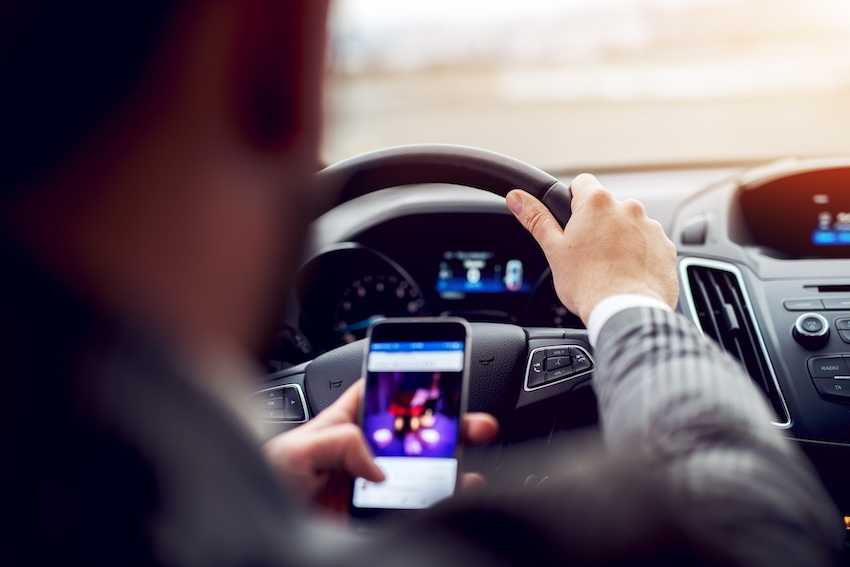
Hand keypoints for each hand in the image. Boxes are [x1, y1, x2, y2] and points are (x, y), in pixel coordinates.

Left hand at [262, 380, 498, 514]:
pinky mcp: (374, 518)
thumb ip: (335, 443)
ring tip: (470, 459)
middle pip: (408, 433)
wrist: (262, 537)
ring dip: (448, 464)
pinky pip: (413, 506)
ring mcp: (369, 488)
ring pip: (417, 471)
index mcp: (338, 428)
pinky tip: (453, 493)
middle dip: (442, 424)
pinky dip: (438, 500)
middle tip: (471, 422)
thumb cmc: (263, 486)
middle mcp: (359, 456)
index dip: (402, 382)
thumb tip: (377, 463)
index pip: (375, 396)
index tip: (434, 374)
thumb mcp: (293, 452)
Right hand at [506, 174, 677, 323]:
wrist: (626, 312)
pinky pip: (650, 245)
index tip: (571, 219)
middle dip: (598, 225)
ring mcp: (651, 227)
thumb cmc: (588, 284)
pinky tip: (628, 276)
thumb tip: (517, 197)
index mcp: (597, 203)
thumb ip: (536, 219)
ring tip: (609, 268)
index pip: (582, 183)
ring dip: (621, 240)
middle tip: (586, 253)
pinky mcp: (667, 247)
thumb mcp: (553, 250)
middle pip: (607, 208)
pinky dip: (640, 255)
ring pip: (630, 226)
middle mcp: (628, 208)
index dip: (573, 200)